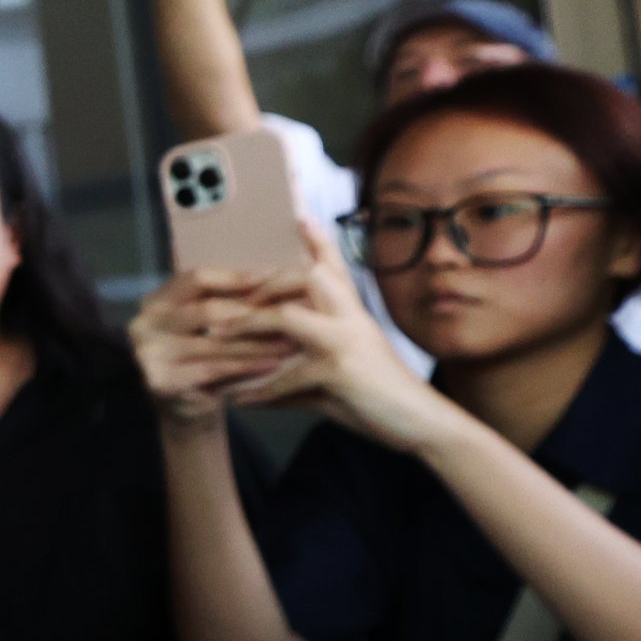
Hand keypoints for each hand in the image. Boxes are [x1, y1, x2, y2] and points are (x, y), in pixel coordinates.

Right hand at [131, 268, 292, 425]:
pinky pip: (212, 369)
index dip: (235, 277)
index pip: (197, 278)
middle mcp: (143, 324)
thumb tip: (275, 274)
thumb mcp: (208, 324)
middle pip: (206, 310)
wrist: (184, 407)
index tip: (273, 277)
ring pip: (214, 342)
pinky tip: (273, 364)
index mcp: (155, 301)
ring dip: (257, 343)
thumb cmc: (202, 357)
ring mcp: (147, 354)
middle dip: (253, 313)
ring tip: (289, 342)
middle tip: (289, 314)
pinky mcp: (160, 381)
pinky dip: (246, 366)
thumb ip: (227, 301)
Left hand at [203, 220, 453, 451]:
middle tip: (235, 298)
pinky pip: (287, 375)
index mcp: (354, 314)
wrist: (422, 425)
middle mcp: (353, 319)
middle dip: (267, 283)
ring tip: (218, 336)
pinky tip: (237, 401)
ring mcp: (347, 342)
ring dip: (249, 326)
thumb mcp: (338, 376)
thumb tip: (256, 383)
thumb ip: (301, 368)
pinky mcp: (339, 372)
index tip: (299, 215)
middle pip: (309, 277)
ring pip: (289, 316)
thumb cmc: (379, 399)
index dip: (319, 240)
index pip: (334, 267)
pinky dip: (258, 390)